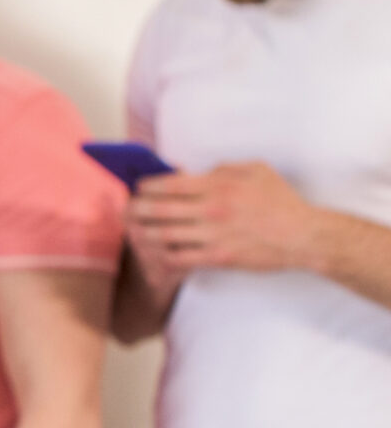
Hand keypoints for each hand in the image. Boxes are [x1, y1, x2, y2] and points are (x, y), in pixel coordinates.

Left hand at [128, 162, 321, 276]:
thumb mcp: (257, 171)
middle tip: (123, 210)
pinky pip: (179, 258)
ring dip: (141, 234)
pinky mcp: (217, 258)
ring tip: (131, 232)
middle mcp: (212, 210)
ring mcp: (213, 235)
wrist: (304, 236)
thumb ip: (225, 168)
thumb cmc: (281, 202)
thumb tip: (199, 171)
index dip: (146, 186)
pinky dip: (161, 257)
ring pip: (162, 235)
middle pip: (158, 209)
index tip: (137, 188)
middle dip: (134, 210)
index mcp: (219, 185)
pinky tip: (152, 254)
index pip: (169, 184)